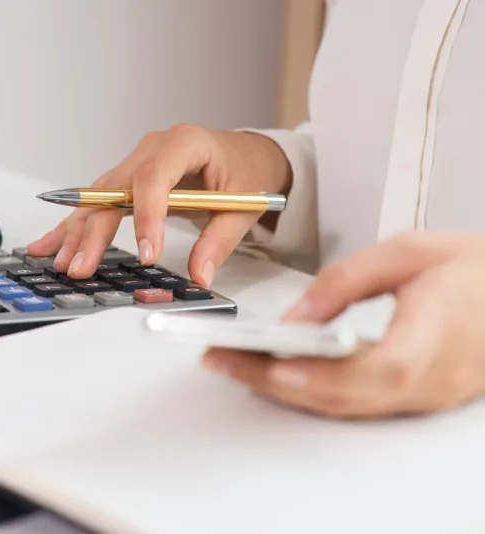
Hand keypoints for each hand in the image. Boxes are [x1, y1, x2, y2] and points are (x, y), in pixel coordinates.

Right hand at [26, 124, 291, 285]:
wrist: (246, 154)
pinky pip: (97, 202)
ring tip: (60, 262)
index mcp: (185, 144)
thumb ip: (220, 241)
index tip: (147, 253)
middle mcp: (152, 148)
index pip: (155, 177)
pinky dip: (75, 225)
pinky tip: (48, 244)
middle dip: (95, 231)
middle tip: (82, 266)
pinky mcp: (127, 180)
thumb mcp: (243, 206)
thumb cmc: (246, 172)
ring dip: (77, 231)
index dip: (147, 216)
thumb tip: (199, 275)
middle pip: (114, 190)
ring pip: (97, 197)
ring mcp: (135, 162)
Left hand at [203, 232, 484, 418]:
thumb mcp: (410, 251)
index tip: (272, 364)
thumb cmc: (475, 269)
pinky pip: (353, 403)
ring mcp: (421, 396)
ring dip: (282, 390)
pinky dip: (308, 392)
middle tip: (220, 359)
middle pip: (343, 396)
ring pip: (342, 407)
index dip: (323, 374)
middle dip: (272, 381)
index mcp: (436, 335)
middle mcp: (429, 379)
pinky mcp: (411, 398)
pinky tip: (273, 373)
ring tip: (232, 363)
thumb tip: (296, 316)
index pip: (377, 368)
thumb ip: (348, 280)